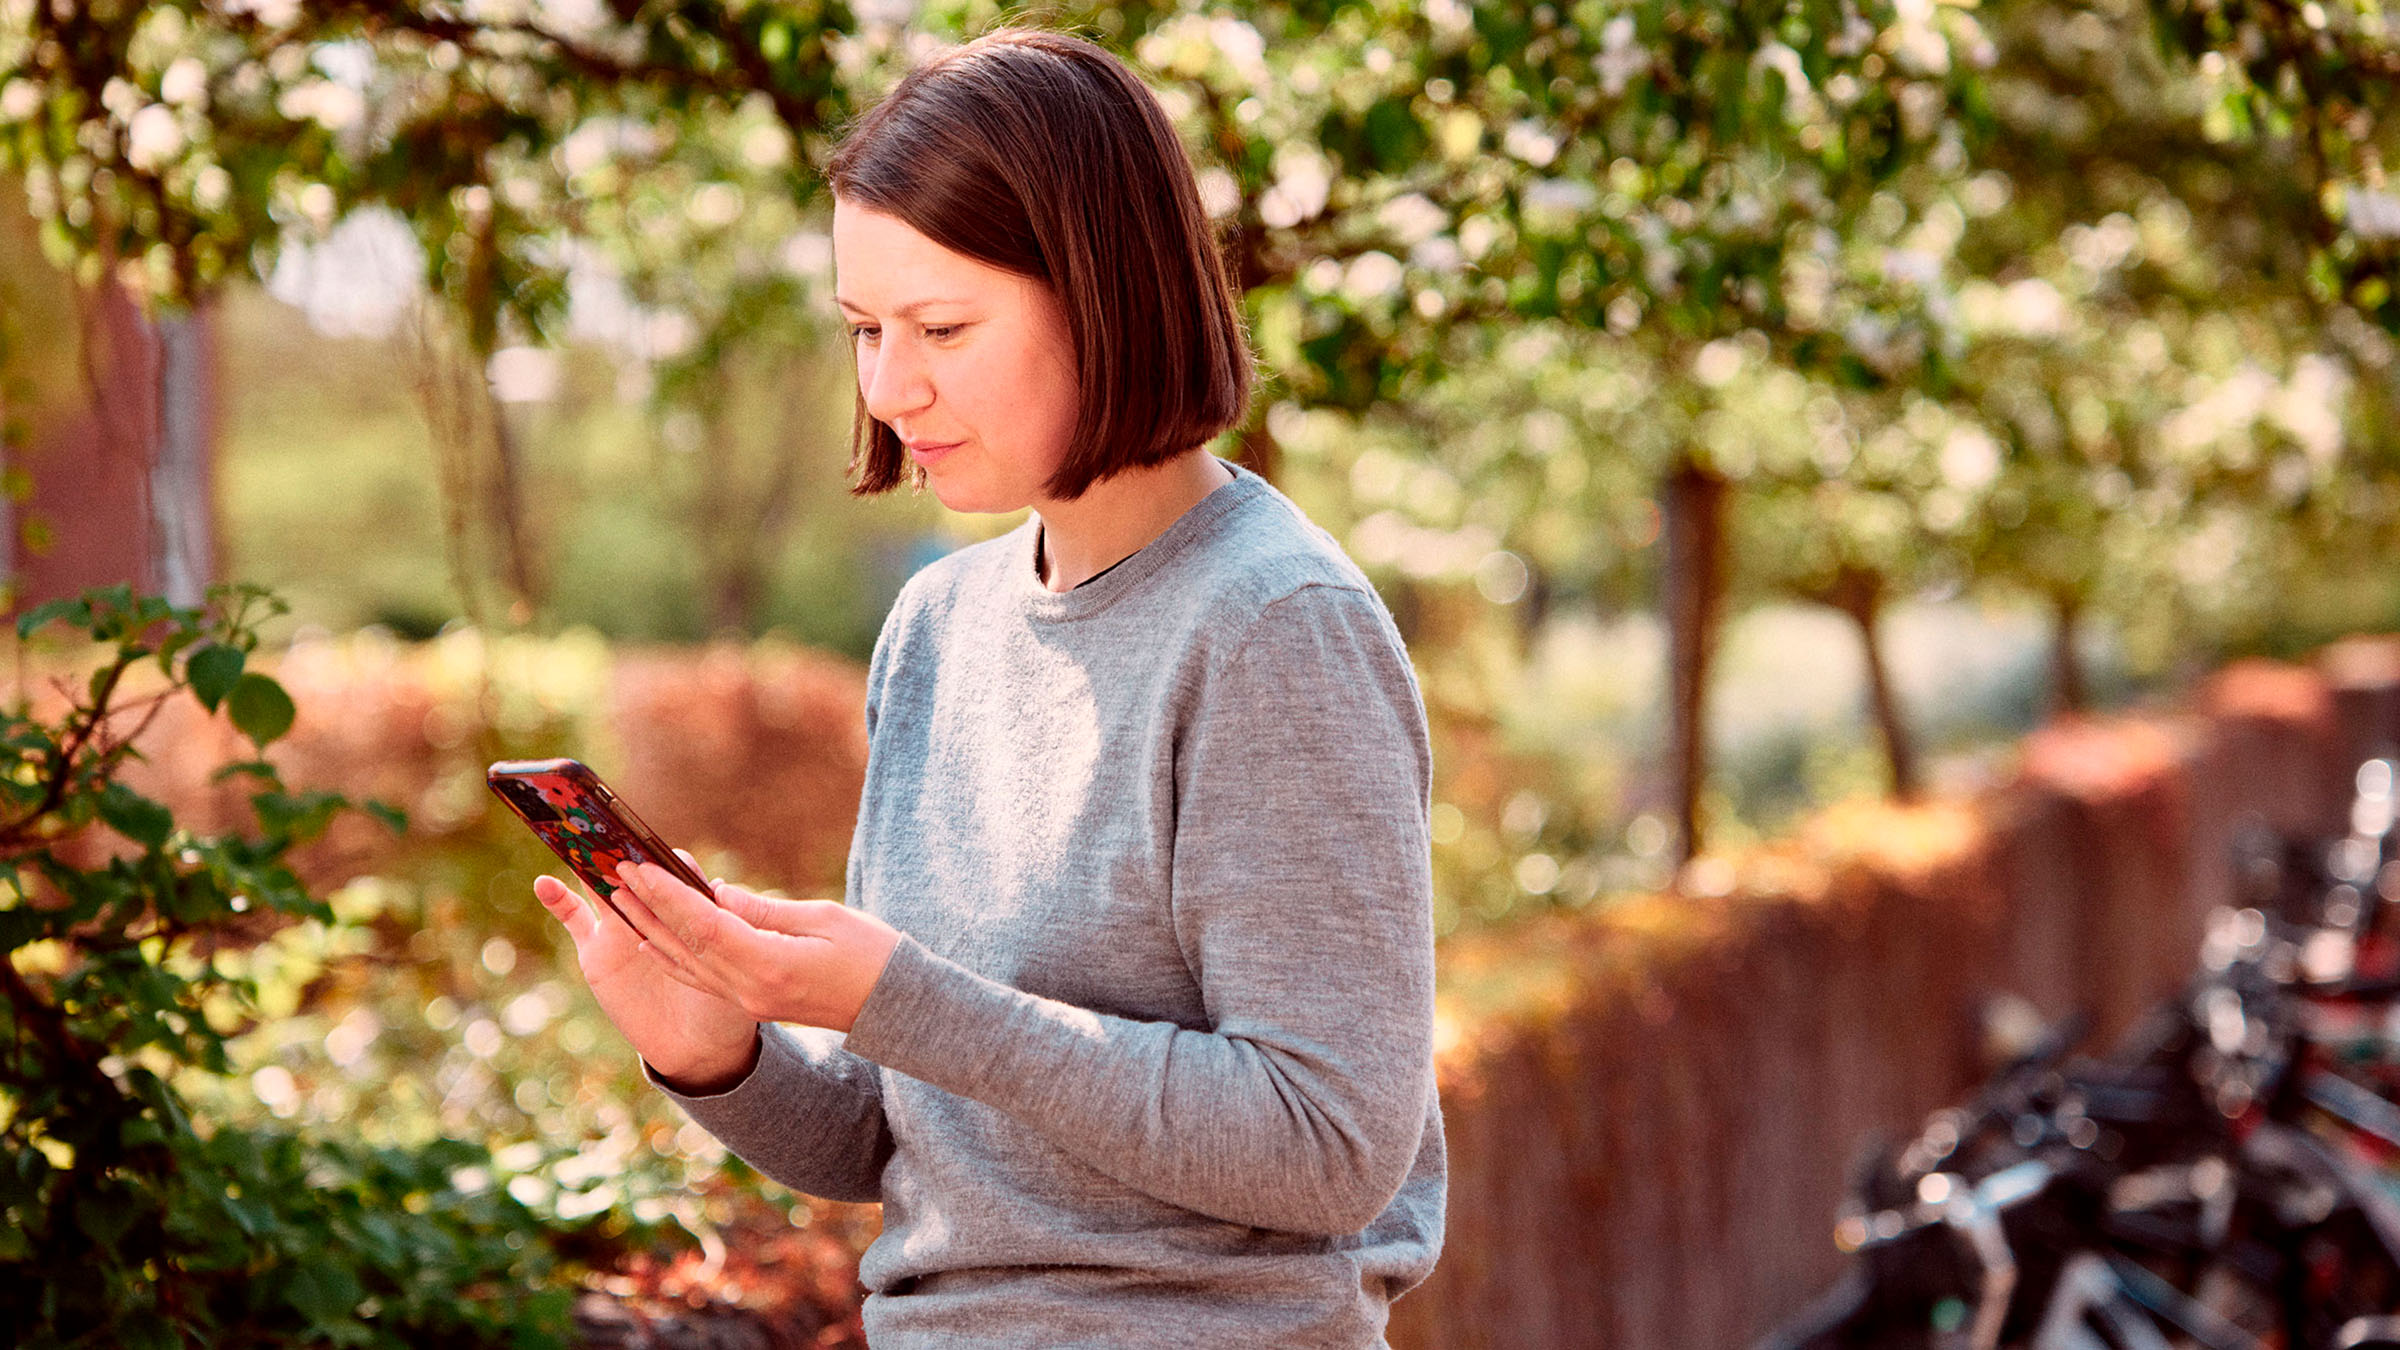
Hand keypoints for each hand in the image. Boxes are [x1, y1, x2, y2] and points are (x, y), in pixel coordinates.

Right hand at [532, 850, 758, 1088]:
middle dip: (621, 850)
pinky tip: (543, 881)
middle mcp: (653, 911)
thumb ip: (733, 928)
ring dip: (588, 864)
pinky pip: (574, 919)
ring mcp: (621, 928)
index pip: (678, 873)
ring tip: (569, 840)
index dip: (669, 862)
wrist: (696, 1045)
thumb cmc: (727, 1002)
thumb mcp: (738, 963)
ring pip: (601, 886)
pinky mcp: (596, 950)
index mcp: (688, 909)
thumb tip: (721, 890)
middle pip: (635, 871)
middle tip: (602, 828)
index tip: (659, 852)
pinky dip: (557, 899)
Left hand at [610, 859, 902, 1033]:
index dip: (670, 894)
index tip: (642, 866)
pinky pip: (701, 979)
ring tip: (620, 900)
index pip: (706, 925)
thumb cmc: (873, 955)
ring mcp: (749, 1001)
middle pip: (687, 944)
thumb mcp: (824, 920)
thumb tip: (716, 894)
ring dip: (650, 929)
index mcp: (770, 966)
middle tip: (616, 872)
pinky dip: (672, 957)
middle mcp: (750, 990)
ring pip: (687, 964)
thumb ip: (765, 910)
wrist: (896, 1009)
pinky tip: (648, 942)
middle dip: (650, 906)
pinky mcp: (753, 1003)